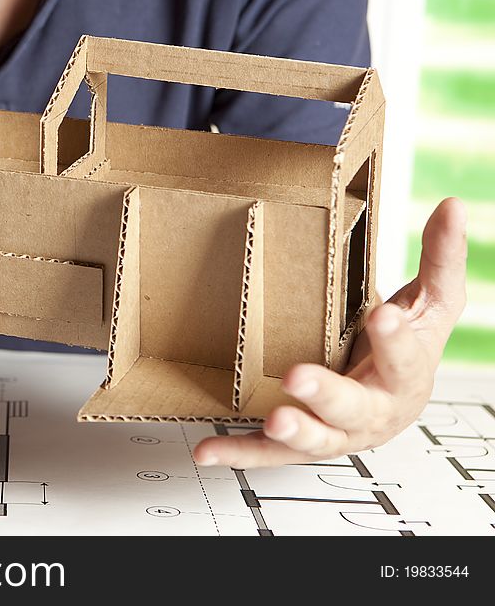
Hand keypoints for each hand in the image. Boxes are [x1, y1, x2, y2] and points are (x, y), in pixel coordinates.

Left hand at [193, 198, 466, 467]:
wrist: (394, 399)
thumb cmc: (408, 349)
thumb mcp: (430, 303)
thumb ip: (441, 258)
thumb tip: (452, 206)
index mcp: (405, 376)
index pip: (405, 358)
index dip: (394, 340)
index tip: (380, 316)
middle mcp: (372, 412)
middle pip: (353, 407)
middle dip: (327, 393)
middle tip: (299, 377)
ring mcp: (336, 432)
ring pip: (316, 440)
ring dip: (292, 432)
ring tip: (272, 421)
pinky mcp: (302, 443)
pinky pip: (270, 454)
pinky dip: (239, 452)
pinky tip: (208, 450)